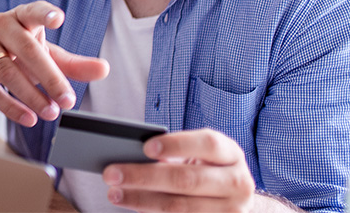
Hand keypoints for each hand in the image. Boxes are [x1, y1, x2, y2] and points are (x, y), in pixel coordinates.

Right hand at [0, 0, 108, 126]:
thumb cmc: (17, 56)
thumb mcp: (46, 58)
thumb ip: (73, 65)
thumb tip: (103, 69)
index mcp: (21, 16)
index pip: (34, 11)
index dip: (45, 14)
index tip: (59, 18)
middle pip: (25, 48)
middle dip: (49, 77)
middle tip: (68, 101)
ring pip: (5, 70)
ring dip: (31, 95)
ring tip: (50, 113)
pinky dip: (9, 106)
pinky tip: (27, 118)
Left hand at [102, 129, 255, 211]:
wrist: (234, 199)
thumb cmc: (207, 169)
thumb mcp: (201, 155)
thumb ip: (175, 152)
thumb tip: (131, 157)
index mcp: (231, 154)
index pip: (207, 144)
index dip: (177, 145)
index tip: (146, 147)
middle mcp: (238, 183)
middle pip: (187, 180)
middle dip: (144, 176)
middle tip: (111, 173)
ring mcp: (232, 211)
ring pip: (180, 207)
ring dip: (141, 200)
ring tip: (115, 194)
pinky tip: (133, 206)